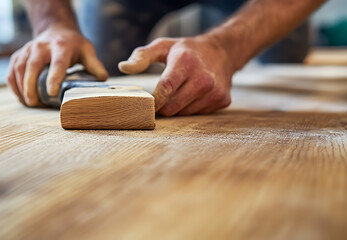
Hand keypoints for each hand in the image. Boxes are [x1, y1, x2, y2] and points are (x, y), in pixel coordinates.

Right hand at [6, 25, 107, 105]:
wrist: (55, 29)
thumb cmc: (73, 44)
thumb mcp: (87, 50)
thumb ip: (94, 65)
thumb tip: (103, 79)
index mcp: (61, 46)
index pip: (57, 63)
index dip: (54, 77)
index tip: (52, 92)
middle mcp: (41, 46)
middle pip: (32, 65)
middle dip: (30, 85)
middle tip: (34, 103)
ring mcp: (28, 50)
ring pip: (18, 68)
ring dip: (21, 87)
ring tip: (29, 103)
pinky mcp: (19, 55)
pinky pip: (11, 71)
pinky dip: (14, 85)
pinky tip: (21, 97)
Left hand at [119, 36, 233, 115]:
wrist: (222, 52)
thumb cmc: (187, 50)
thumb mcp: (163, 47)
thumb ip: (141, 57)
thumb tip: (123, 67)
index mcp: (187, 62)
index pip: (166, 88)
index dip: (153, 101)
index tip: (145, 103)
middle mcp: (204, 78)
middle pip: (172, 107)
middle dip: (162, 105)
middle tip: (160, 98)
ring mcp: (215, 91)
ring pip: (183, 113)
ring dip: (176, 107)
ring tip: (179, 93)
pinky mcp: (222, 101)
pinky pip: (197, 114)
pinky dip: (190, 108)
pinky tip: (193, 95)